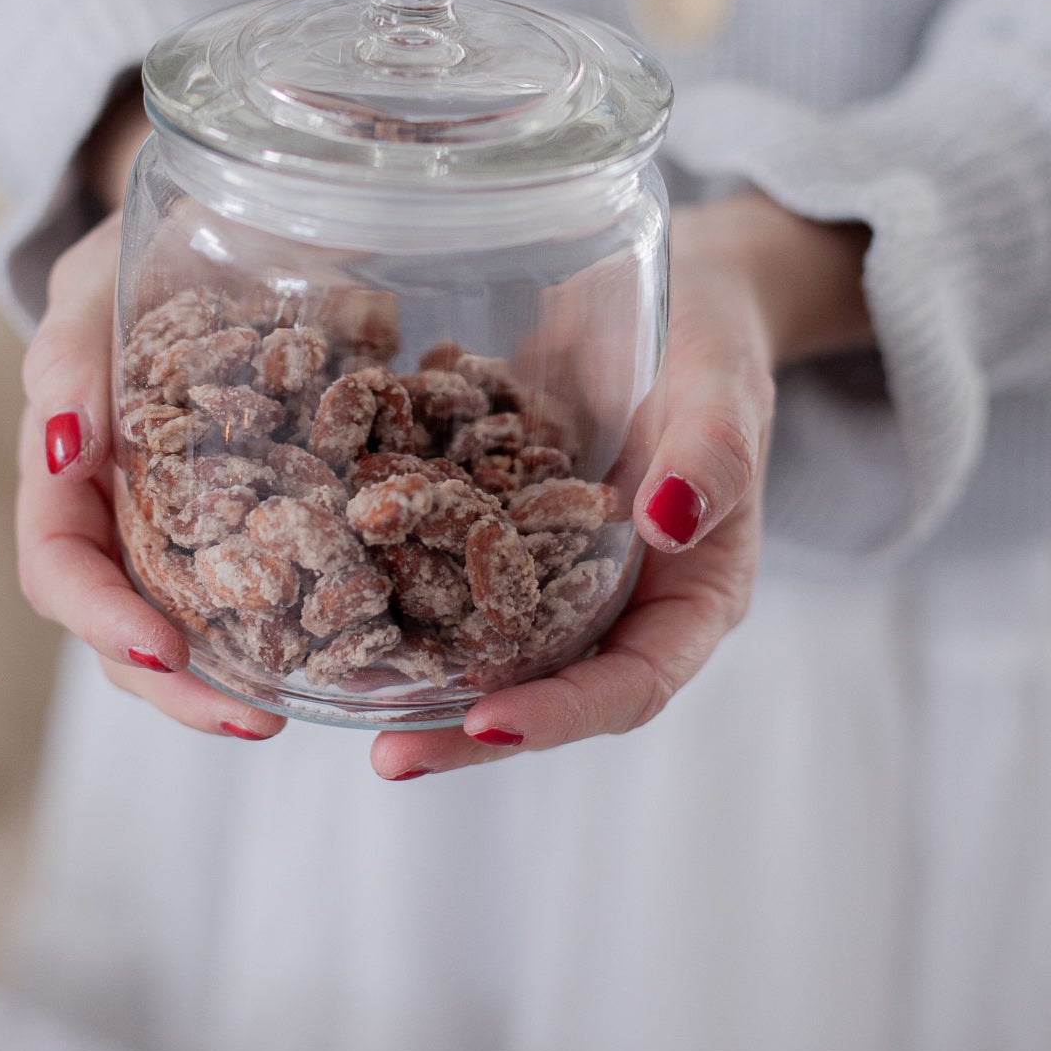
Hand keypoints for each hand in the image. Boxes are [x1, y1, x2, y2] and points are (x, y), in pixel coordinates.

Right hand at [16, 209, 285, 740]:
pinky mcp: (259, 518)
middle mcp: (121, 514)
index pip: (58, 568)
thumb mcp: (94, 280)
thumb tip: (61, 441)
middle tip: (254, 720)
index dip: (99, 618)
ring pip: (195, 628)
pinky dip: (302, 625)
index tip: (162, 646)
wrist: (218, 230)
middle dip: (179, 686)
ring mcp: (188, 526)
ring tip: (306, 711)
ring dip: (237, 683)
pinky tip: (358, 650)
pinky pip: (270, 585)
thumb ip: (69, 350)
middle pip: (126, 629)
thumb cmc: (139, 253)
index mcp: (66, 469)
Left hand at [367, 193, 869, 780]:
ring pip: (481, 640)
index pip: (631, 686)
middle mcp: (612, 602)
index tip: (488, 726)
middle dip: (465, 730)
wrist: (670, 293)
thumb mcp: (727, 393)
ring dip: (414, 671)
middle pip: (543, 689)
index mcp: (686, 600)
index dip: (562, 715)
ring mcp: (546, 568)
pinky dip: (390, 575)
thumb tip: (666, 521)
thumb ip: (711, 458)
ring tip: (335, 691)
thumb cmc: (716, 347)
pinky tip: (322, 577)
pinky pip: (444, 561)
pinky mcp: (494, 521)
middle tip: (388, 758)